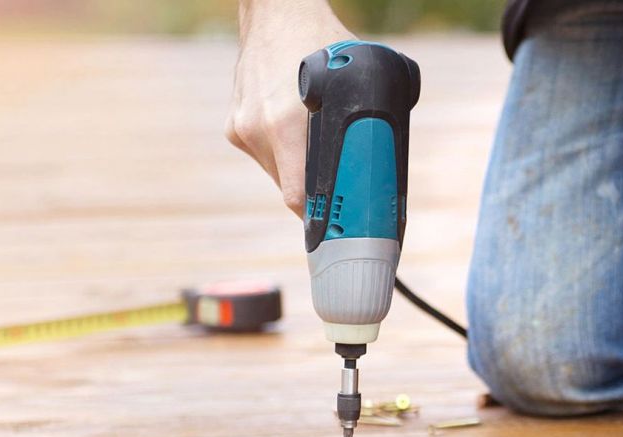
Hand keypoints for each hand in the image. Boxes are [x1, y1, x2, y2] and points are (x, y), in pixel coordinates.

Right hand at [227, 0, 353, 215]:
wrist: (275, 12)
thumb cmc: (321, 41)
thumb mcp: (359, 77)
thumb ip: (370, 117)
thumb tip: (388, 160)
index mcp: (286, 123)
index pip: (299, 196)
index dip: (322, 217)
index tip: (341, 230)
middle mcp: (259, 129)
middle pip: (291, 190)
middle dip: (318, 193)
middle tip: (343, 193)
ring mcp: (243, 129)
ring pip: (278, 174)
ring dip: (300, 171)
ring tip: (318, 147)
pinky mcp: (234, 126)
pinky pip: (266, 156)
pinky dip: (284, 153)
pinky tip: (297, 130)